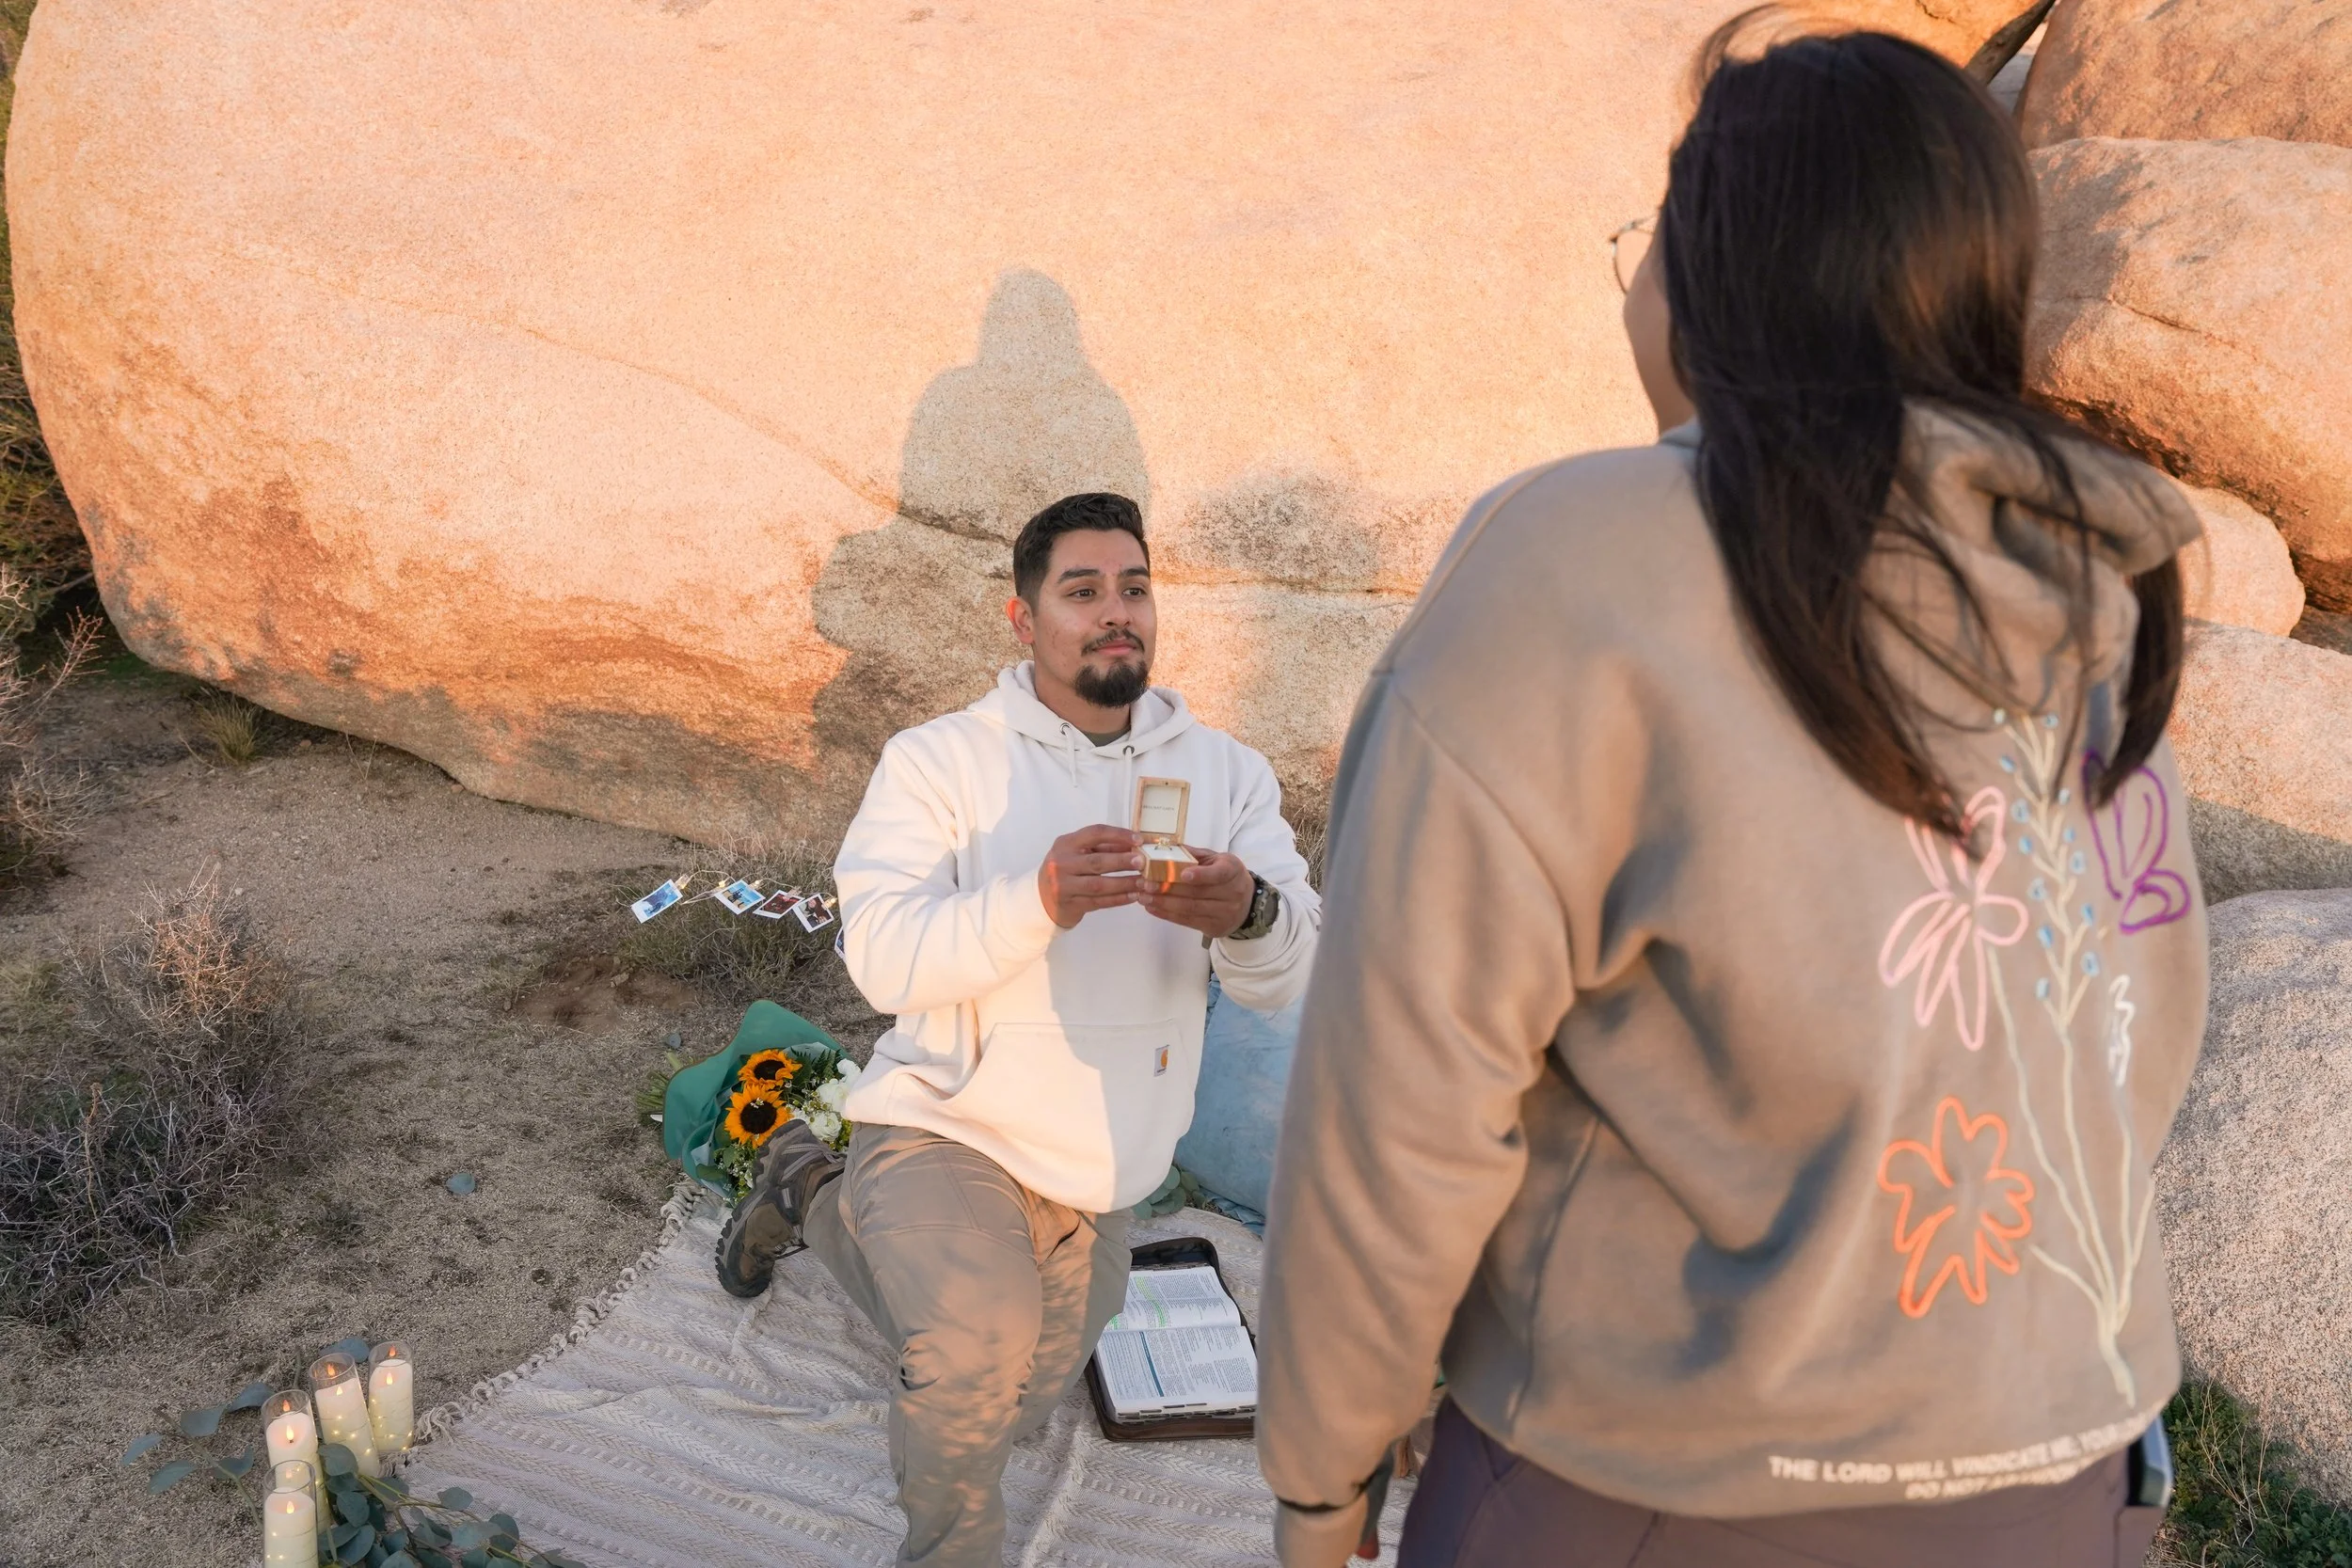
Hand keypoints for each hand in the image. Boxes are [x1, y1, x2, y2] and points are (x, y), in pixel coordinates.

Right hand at [1037, 825, 1143, 928]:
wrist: (1041, 898)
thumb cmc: (1066, 870)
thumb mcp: (1077, 853)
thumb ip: (1101, 848)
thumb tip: (1134, 844)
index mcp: (1066, 844)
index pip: (1095, 833)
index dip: (1118, 835)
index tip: (1138, 839)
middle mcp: (1062, 863)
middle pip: (1097, 861)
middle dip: (1122, 861)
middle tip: (1143, 862)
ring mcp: (1064, 886)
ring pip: (1098, 885)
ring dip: (1124, 883)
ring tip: (1143, 882)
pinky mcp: (1070, 904)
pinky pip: (1098, 902)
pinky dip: (1118, 899)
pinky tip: (1133, 896)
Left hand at [1136, 846, 1253, 937]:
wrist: (1247, 904)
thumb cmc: (1226, 876)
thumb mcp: (1217, 860)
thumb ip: (1194, 855)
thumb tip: (1165, 847)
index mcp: (1233, 870)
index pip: (1218, 873)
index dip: (1200, 874)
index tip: (1182, 874)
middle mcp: (1232, 893)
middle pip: (1197, 892)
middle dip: (1169, 888)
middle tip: (1145, 883)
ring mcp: (1224, 913)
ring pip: (1190, 908)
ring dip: (1163, 903)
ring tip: (1143, 896)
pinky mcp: (1214, 927)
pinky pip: (1187, 921)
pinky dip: (1166, 914)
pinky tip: (1151, 907)